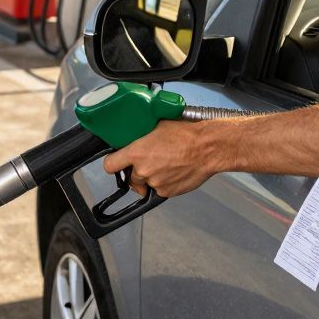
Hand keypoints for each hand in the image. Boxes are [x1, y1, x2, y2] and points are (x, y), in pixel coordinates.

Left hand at [102, 120, 217, 197]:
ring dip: (151, 177)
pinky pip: (159, 190)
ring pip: (145, 184)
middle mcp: (143, 170)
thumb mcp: (158, 125)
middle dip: (137, 170)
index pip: (110, 165)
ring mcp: (155, 183)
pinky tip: (174, 171)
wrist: (208, 148)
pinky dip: (164, 183)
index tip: (116, 162)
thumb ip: (143, 135)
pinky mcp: (167, 192)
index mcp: (137, 153)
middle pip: (130, 177)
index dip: (113, 163)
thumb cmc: (187, 135)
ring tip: (165, 164)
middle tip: (150, 160)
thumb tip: (136, 135)